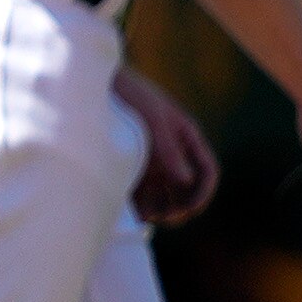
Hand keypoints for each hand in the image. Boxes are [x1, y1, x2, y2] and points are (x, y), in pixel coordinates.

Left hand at [112, 64, 218, 226]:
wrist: (95, 83)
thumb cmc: (131, 95)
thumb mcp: (154, 121)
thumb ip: (169, 151)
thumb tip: (186, 182)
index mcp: (186, 138)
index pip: (206, 171)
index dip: (203, 192)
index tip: (191, 209)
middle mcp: (172, 153)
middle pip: (186, 188)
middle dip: (181, 206)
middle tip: (167, 218)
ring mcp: (151, 161)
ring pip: (164, 194)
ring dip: (160, 209)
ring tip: (148, 219)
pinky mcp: (129, 167)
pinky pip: (140, 193)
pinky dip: (140, 206)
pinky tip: (133, 215)